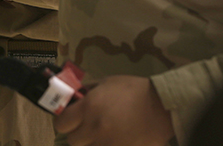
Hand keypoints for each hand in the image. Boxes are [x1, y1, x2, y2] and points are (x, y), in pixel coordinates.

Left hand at [54, 76, 174, 145]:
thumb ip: (88, 91)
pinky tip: (112, 139)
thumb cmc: (133, 90)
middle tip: (86, 127)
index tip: (69, 119)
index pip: (61, 123)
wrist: (161, 107)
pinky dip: (104, 145)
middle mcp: (94, 129)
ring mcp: (107, 144)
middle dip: (77, 133)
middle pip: (73, 140)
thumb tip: (74, 97)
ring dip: (91, 142)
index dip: (64, 121)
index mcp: (89, 108)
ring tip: (102, 134)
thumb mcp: (107, 83)